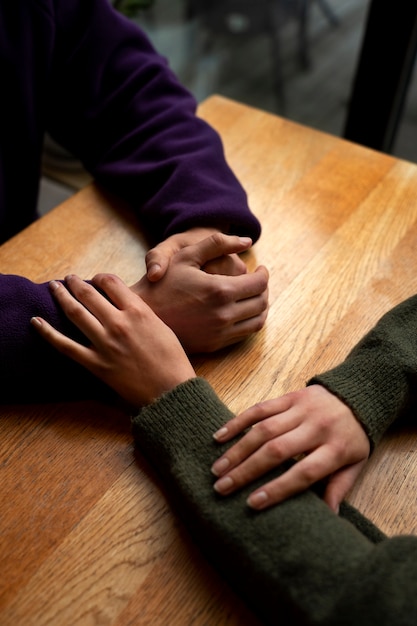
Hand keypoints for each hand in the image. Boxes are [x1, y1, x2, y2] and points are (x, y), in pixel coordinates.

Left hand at [30, 274, 195, 406]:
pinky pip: (65, 346)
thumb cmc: (172, 360)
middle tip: (69, 278)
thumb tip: (125, 304)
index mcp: (138, 311)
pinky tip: (36, 321)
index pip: (111, 283)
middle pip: (89, 294)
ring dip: (61, 296)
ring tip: (53, 287)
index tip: (96, 279)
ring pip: (75, 313)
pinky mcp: (95, 363)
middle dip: (76, 283)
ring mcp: (104, 343)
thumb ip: (141, 312)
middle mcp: (118, 323)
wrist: (170, 391)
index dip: (101, 278)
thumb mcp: (162, 327)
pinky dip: (48, 332)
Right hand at [132, 233, 268, 352]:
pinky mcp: (214, 345)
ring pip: (257, 322)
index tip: (260, 269)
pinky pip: (243, 334)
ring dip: (261, 307)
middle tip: (258, 282)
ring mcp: (220, 333)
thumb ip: (217, 243)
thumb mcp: (186, 255)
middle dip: (264, 290)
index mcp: (220, 290)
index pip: (259, 284)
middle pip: (261, 303)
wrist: (143, 314)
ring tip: (252, 296)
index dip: (264, 274)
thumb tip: (246, 240)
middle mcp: (224, 315)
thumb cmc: (163, 281)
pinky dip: (249, 321)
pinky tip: (240, 310)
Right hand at [211, 385, 369, 512]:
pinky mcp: (289, 397)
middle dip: (246, 471)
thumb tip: (328, 519)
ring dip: (237, 450)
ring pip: (263, 429)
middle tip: (222, 488)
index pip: (303, 472)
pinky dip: (238, 422)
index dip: (278, 488)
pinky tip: (220, 436)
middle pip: (276, 451)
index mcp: (335, 449)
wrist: (360, 394)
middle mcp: (316, 427)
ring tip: (218, 469)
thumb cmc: (354, 436)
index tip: (253, 503)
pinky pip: (260, 408)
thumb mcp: (355, 464)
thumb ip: (339, 488)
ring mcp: (301, 409)